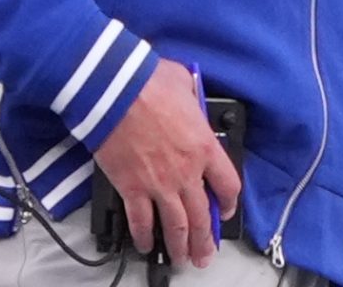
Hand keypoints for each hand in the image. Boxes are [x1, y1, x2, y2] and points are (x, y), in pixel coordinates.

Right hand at [91, 58, 240, 268]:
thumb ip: (193, 99)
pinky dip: (144, 237)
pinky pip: (140, 222)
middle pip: (202, 215)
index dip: (228, 203)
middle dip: (205, 240)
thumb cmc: (149, 83)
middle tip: (205, 254)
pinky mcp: (131, 189)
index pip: (228, 184)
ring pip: (176, 226)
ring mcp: (159, 184)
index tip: (224, 211)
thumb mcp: (185, 84)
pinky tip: (146, 245)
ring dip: (180, 247)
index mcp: (205, 147)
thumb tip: (192, 98)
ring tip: (182, 259)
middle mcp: (186, 172)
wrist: (115, 92)